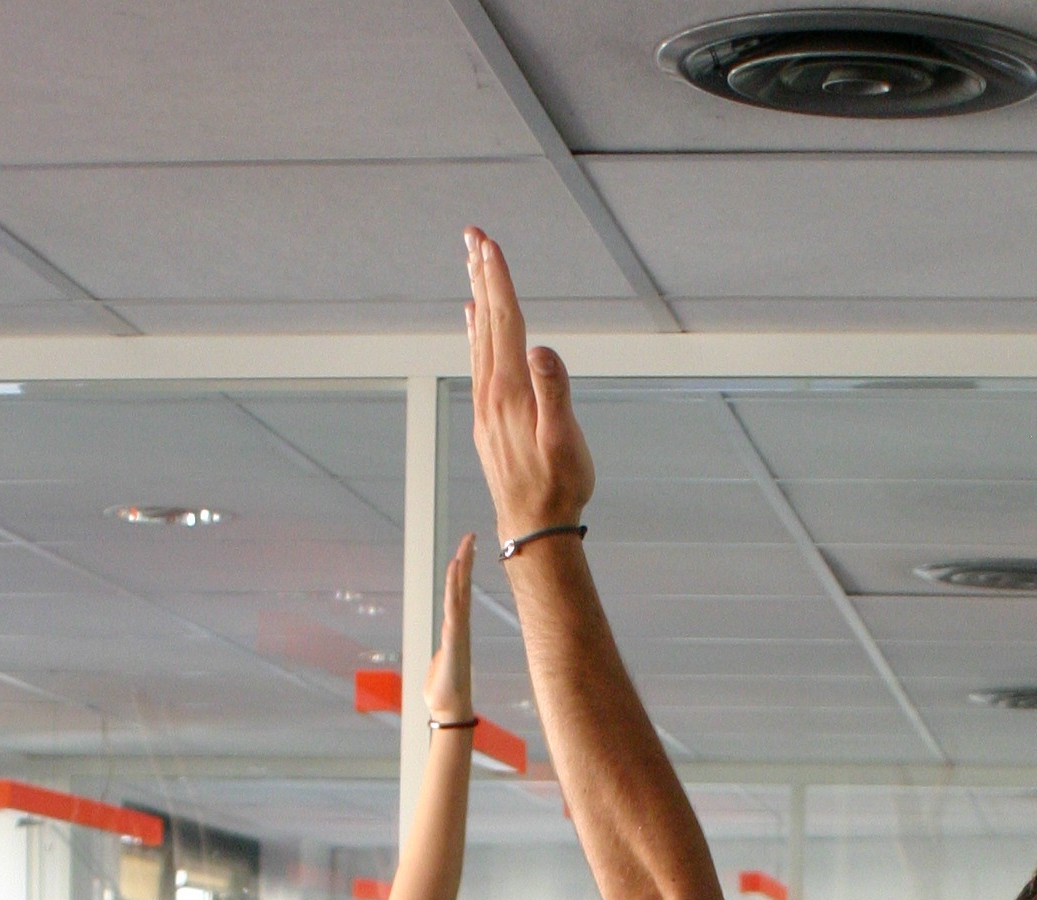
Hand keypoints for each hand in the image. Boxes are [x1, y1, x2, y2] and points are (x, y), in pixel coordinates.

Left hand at [426, 531, 475, 724]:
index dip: (462, 572)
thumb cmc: (443, 692)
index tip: (465, 550)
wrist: (448, 710)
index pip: (459, 595)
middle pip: (462, 587)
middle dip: (466, 561)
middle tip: (470, 536)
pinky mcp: (453, 639)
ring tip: (465, 545)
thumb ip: (443, 654)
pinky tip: (455, 571)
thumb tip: (443, 655)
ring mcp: (458, 632)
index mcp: (456, 630)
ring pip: (460, 593)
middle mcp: (459, 627)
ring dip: (462, 568)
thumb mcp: (441, 665)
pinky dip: (454, 587)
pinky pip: (454, 606)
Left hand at [464, 227, 593, 550]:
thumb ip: (553, 392)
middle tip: (472, 235)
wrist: (534, 528)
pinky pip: (479, 361)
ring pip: (480, 338)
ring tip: (473, 265)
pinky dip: (477, 333)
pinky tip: (474, 319)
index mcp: (512, 389)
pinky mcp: (489, 418)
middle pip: (487, 321)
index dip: (499, 281)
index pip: (506, 322)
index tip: (490, 244)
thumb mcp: (563, 441)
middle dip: (482, 276)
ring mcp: (487, 405)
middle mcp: (492, 391)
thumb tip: (539, 349)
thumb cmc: (558, 486)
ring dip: (479, 297)